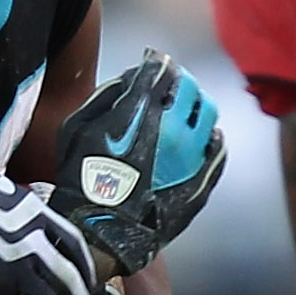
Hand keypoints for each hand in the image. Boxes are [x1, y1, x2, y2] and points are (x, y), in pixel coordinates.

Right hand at [51, 48, 224, 274]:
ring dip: (197, 106)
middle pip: (189, 88)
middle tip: (169, 85)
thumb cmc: (80, 180)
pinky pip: (218, 149)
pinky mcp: (202, 181)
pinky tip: (201, 139)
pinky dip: (211, 138)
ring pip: (208, 114)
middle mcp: (174, 128)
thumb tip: (132, 80)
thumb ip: (106, 96)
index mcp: (141, 111)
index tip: (153, 62)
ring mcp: (192, 156)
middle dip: (178, 81)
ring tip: (186, 111)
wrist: (98, 232)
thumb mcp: (77, 128)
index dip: (156, 63)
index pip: (161, 70)